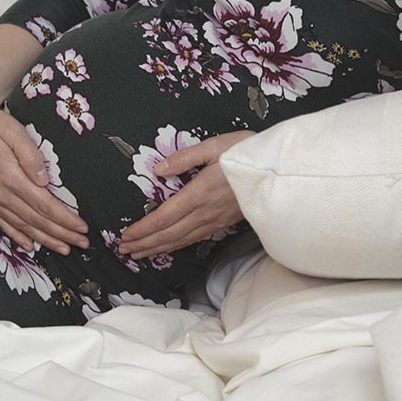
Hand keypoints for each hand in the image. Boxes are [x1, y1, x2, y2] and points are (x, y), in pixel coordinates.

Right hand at [0, 95, 88, 254]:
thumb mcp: (15, 132)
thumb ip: (31, 156)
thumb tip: (45, 180)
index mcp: (10, 176)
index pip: (44, 204)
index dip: (64, 218)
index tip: (81, 226)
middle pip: (36, 220)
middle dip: (62, 234)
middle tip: (81, 242)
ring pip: (22, 226)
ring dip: (45, 240)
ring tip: (64, 248)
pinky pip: (2, 225)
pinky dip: (18, 238)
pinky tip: (30, 246)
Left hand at [118, 129, 256, 258]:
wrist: (278, 171)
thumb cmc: (246, 153)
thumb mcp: (213, 146)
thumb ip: (184, 158)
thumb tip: (158, 170)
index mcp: (199, 194)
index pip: (164, 218)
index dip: (143, 229)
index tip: (125, 236)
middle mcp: (205, 212)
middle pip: (168, 234)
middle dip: (144, 244)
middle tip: (123, 251)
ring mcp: (215, 221)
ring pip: (181, 240)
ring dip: (157, 248)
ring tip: (138, 254)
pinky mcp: (223, 223)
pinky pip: (194, 239)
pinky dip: (177, 246)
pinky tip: (168, 247)